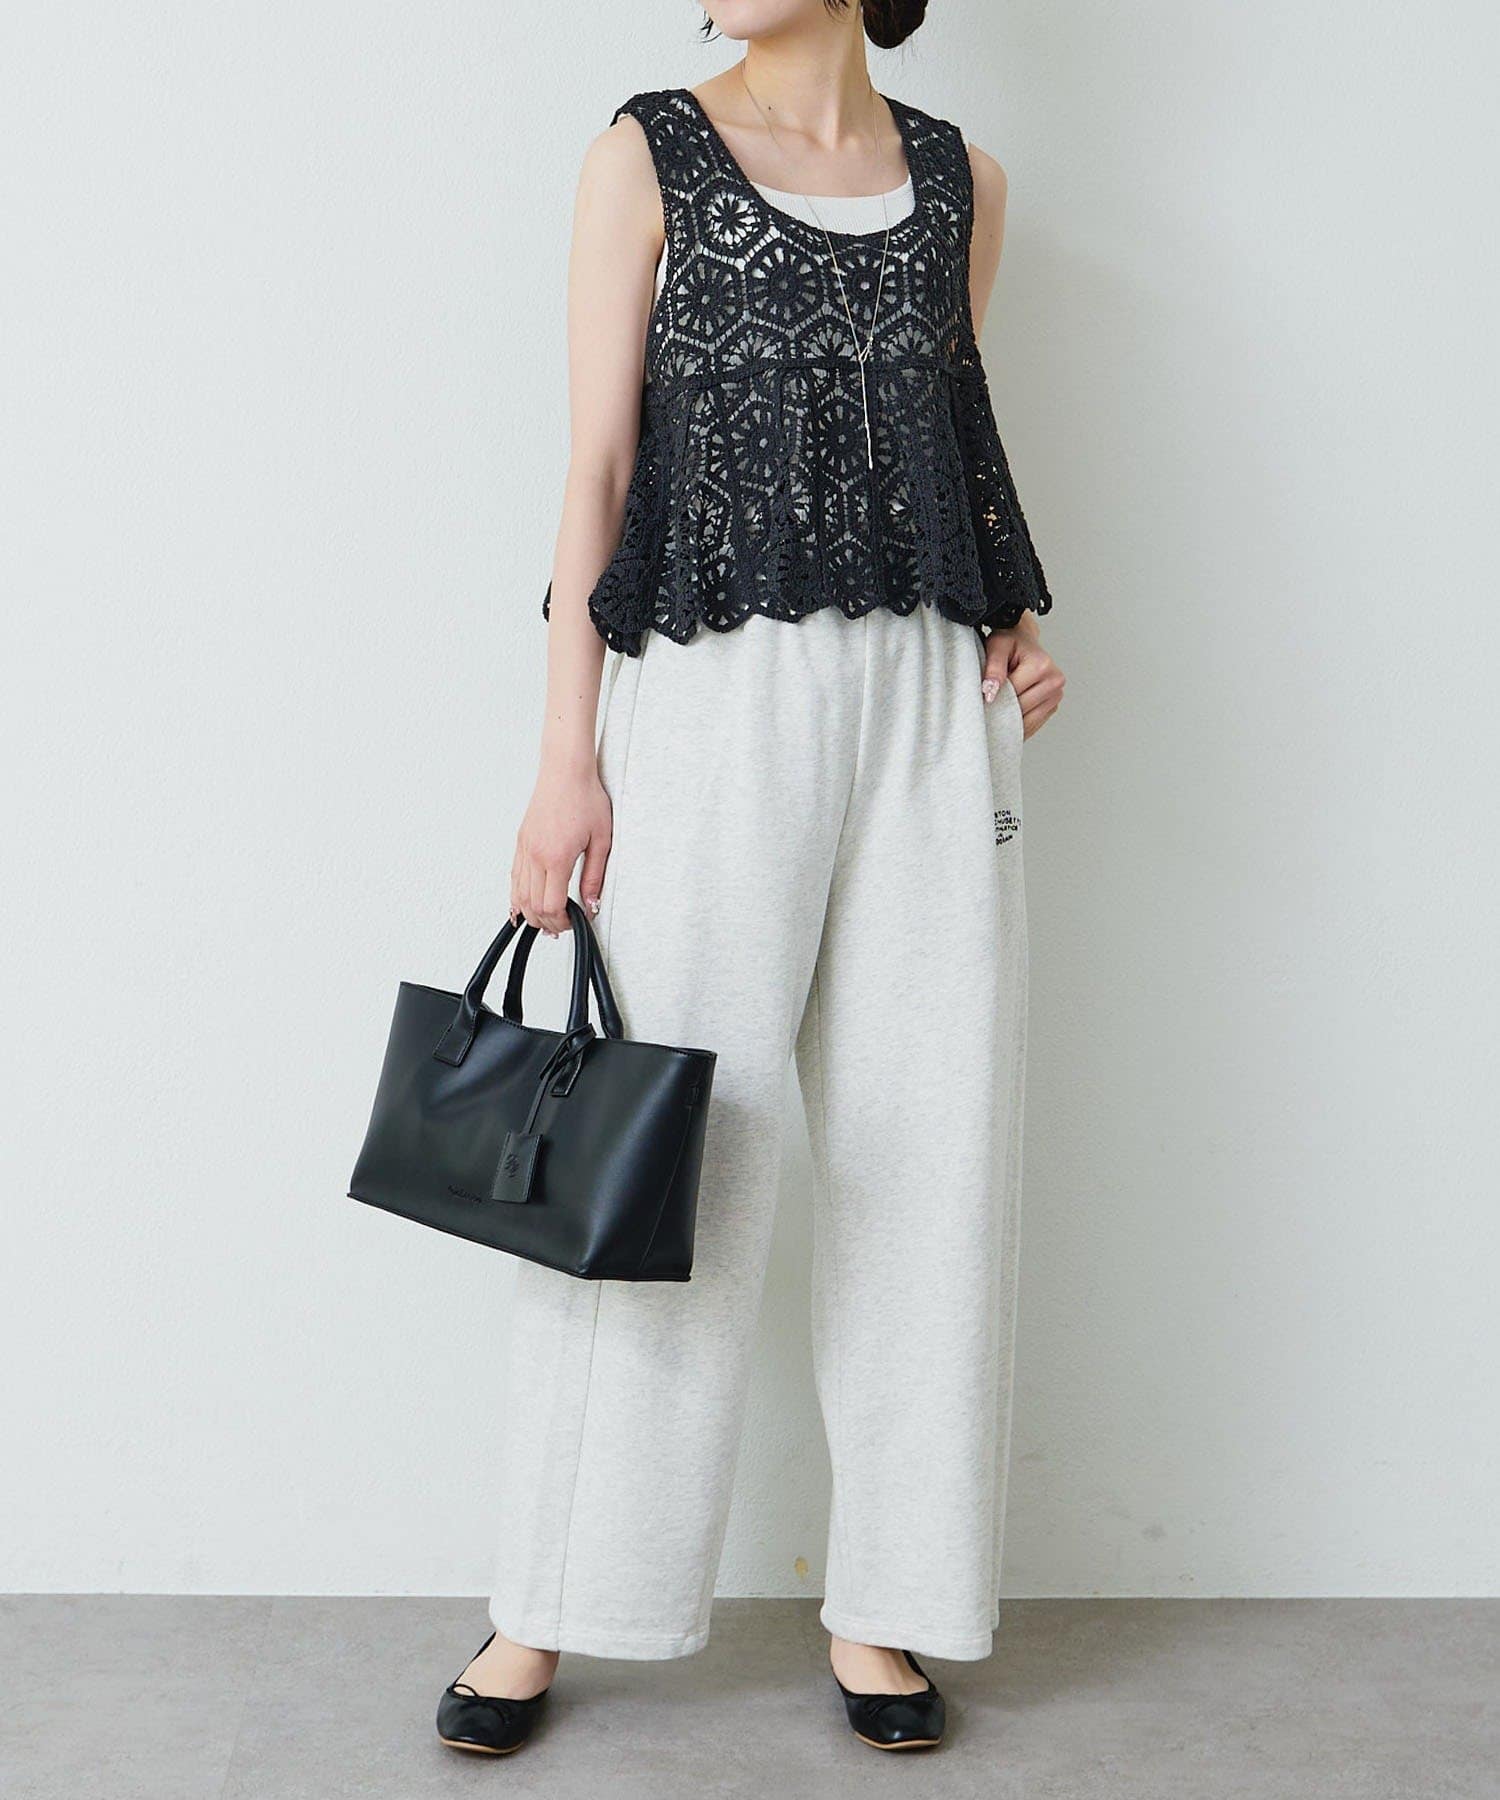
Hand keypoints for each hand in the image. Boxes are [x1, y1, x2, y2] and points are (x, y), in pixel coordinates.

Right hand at [510, 758, 612, 936]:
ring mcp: (524, 848)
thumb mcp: (602, 840)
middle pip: (531, 905)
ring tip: (545, 920)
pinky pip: (514, 877)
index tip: (573, 922)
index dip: (561, 921)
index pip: (551, 905)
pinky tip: (527, 902)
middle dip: (546, 922)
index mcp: (556, 856)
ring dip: (530, 912)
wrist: (565, 771)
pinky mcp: (521, 842)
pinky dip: (519, 895)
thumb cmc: (585, 798)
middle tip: (562, 926)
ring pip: (518, 894)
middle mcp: (535, 855)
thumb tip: (592, 903)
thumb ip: (595, 876)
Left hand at [980, 615, 1064, 737]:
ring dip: (1010, 720)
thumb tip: (990, 692)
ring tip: (999, 706)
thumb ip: (993, 668)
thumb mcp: (997, 646)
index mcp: (1042, 666)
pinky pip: (1032, 724)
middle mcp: (1054, 681)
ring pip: (1027, 722)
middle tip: (988, 702)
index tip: (983, 696)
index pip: (1012, 695)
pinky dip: (1018, 724)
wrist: (1022, 639)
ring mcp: (1056, 695)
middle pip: (1020, 710)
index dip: (994, 698)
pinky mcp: (1053, 705)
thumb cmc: (1010, 641)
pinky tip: (1009, 715)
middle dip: (1002, 709)